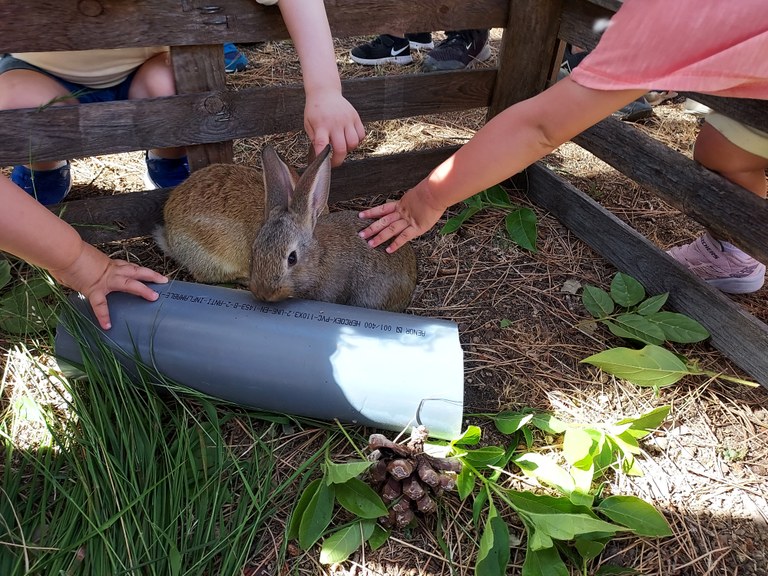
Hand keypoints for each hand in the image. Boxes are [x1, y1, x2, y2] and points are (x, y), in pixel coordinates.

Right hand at [50, 242, 166, 329]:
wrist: (63, 251)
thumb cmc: (69, 253)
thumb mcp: (82, 261)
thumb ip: (85, 270)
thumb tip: (74, 275)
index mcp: (109, 264)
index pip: (128, 267)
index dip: (140, 270)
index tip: (150, 275)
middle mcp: (111, 271)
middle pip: (137, 271)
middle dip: (152, 275)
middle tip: (164, 280)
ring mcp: (105, 280)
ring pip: (129, 283)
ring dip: (143, 289)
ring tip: (154, 297)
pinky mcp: (94, 288)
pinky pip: (100, 304)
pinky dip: (103, 315)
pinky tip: (107, 325)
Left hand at [304, 89, 364, 166]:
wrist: (324, 91)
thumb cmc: (315, 110)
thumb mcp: (309, 124)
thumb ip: (315, 139)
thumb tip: (321, 154)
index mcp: (321, 125)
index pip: (322, 144)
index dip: (323, 157)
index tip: (322, 163)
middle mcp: (335, 123)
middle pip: (341, 148)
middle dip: (338, 160)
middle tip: (334, 162)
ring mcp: (347, 119)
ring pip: (354, 143)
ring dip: (348, 149)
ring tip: (342, 146)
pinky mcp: (355, 117)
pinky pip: (361, 135)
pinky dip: (357, 141)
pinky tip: (349, 138)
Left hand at [358, 187, 445, 252]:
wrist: (436, 192)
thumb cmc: (431, 190)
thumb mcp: (417, 194)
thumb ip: (411, 200)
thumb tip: (409, 202)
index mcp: (401, 204)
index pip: (382, 209)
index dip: (371, 212)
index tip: (361, 215)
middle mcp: (402, 213)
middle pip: (383, 221)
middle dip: (371, 228)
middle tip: (361, 234)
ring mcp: (408, 220)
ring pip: (390, 230)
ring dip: (379, 237)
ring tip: (370, 244)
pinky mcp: (417, 228)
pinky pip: (404, 237)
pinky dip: (396, 244)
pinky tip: (388, 250)